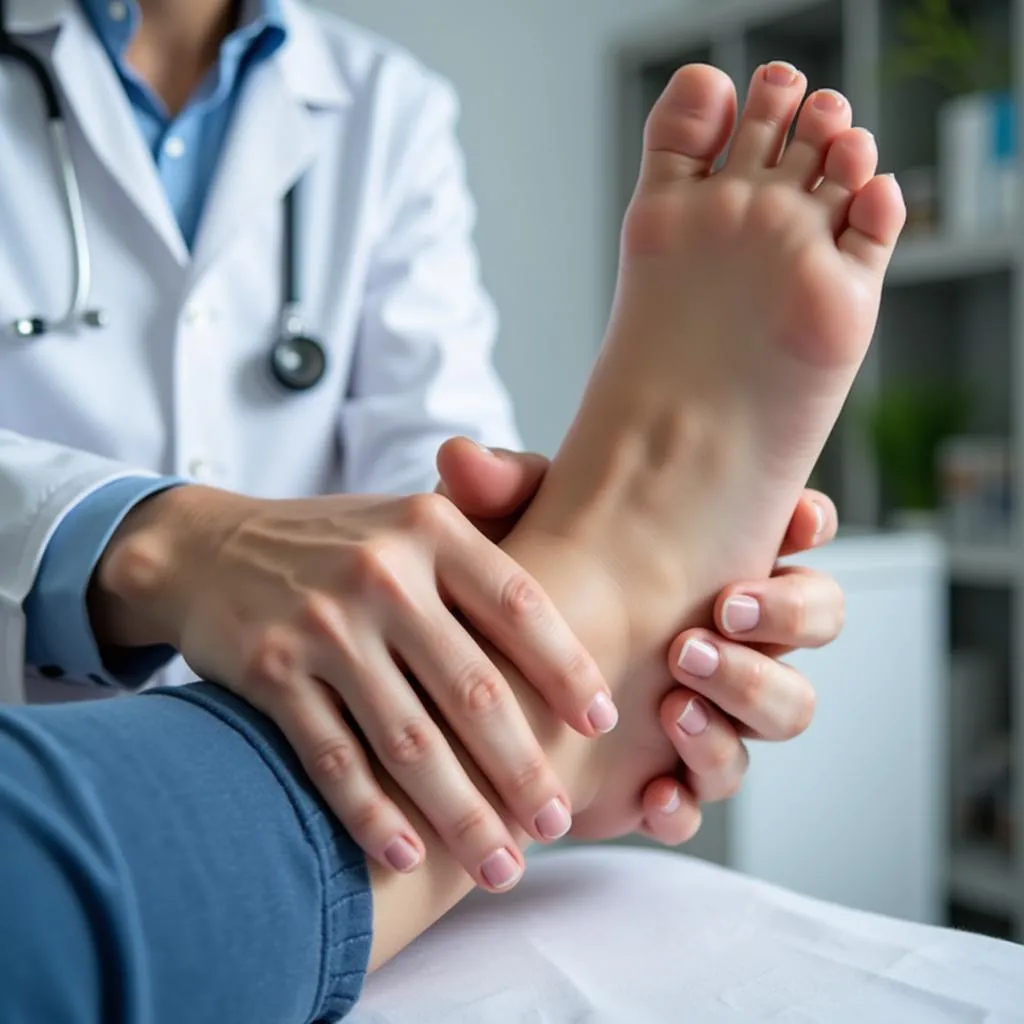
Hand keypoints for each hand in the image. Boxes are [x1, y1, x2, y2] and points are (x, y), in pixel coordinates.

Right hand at [89, 482, 614, 891]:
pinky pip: (333, 759)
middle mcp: (381, 572)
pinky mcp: (270, 671)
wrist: (208, 549)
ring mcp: (322, 624)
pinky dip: (372, 814)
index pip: (519, 605)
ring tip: (501, 864)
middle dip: (522, 767)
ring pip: (407, 740)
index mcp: (429, 528)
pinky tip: (407, 856)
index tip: (602, 724)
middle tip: (557, 821)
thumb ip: (488, 548)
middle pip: (471, 688)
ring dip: (460, 813)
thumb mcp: (411, 520)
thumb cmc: (339, 545)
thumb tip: (580, 624)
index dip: (566, 669)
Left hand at [436, 439, 843, 847]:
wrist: (473, 702)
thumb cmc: (505, 602)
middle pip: (815, 619)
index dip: (809, 524)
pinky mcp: (663, 779)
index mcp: (706, 566)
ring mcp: (704, 711)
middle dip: (788, 615)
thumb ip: (498, 495)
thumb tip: (460, 456)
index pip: (792, 536)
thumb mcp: (500, 539)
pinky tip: (652, 793)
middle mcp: (724, 637)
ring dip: (745, 699)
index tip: (796, 518)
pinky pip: (702, 799)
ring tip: (673, 700)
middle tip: (724, 610)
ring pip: (783, 711)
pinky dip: (685, 800)